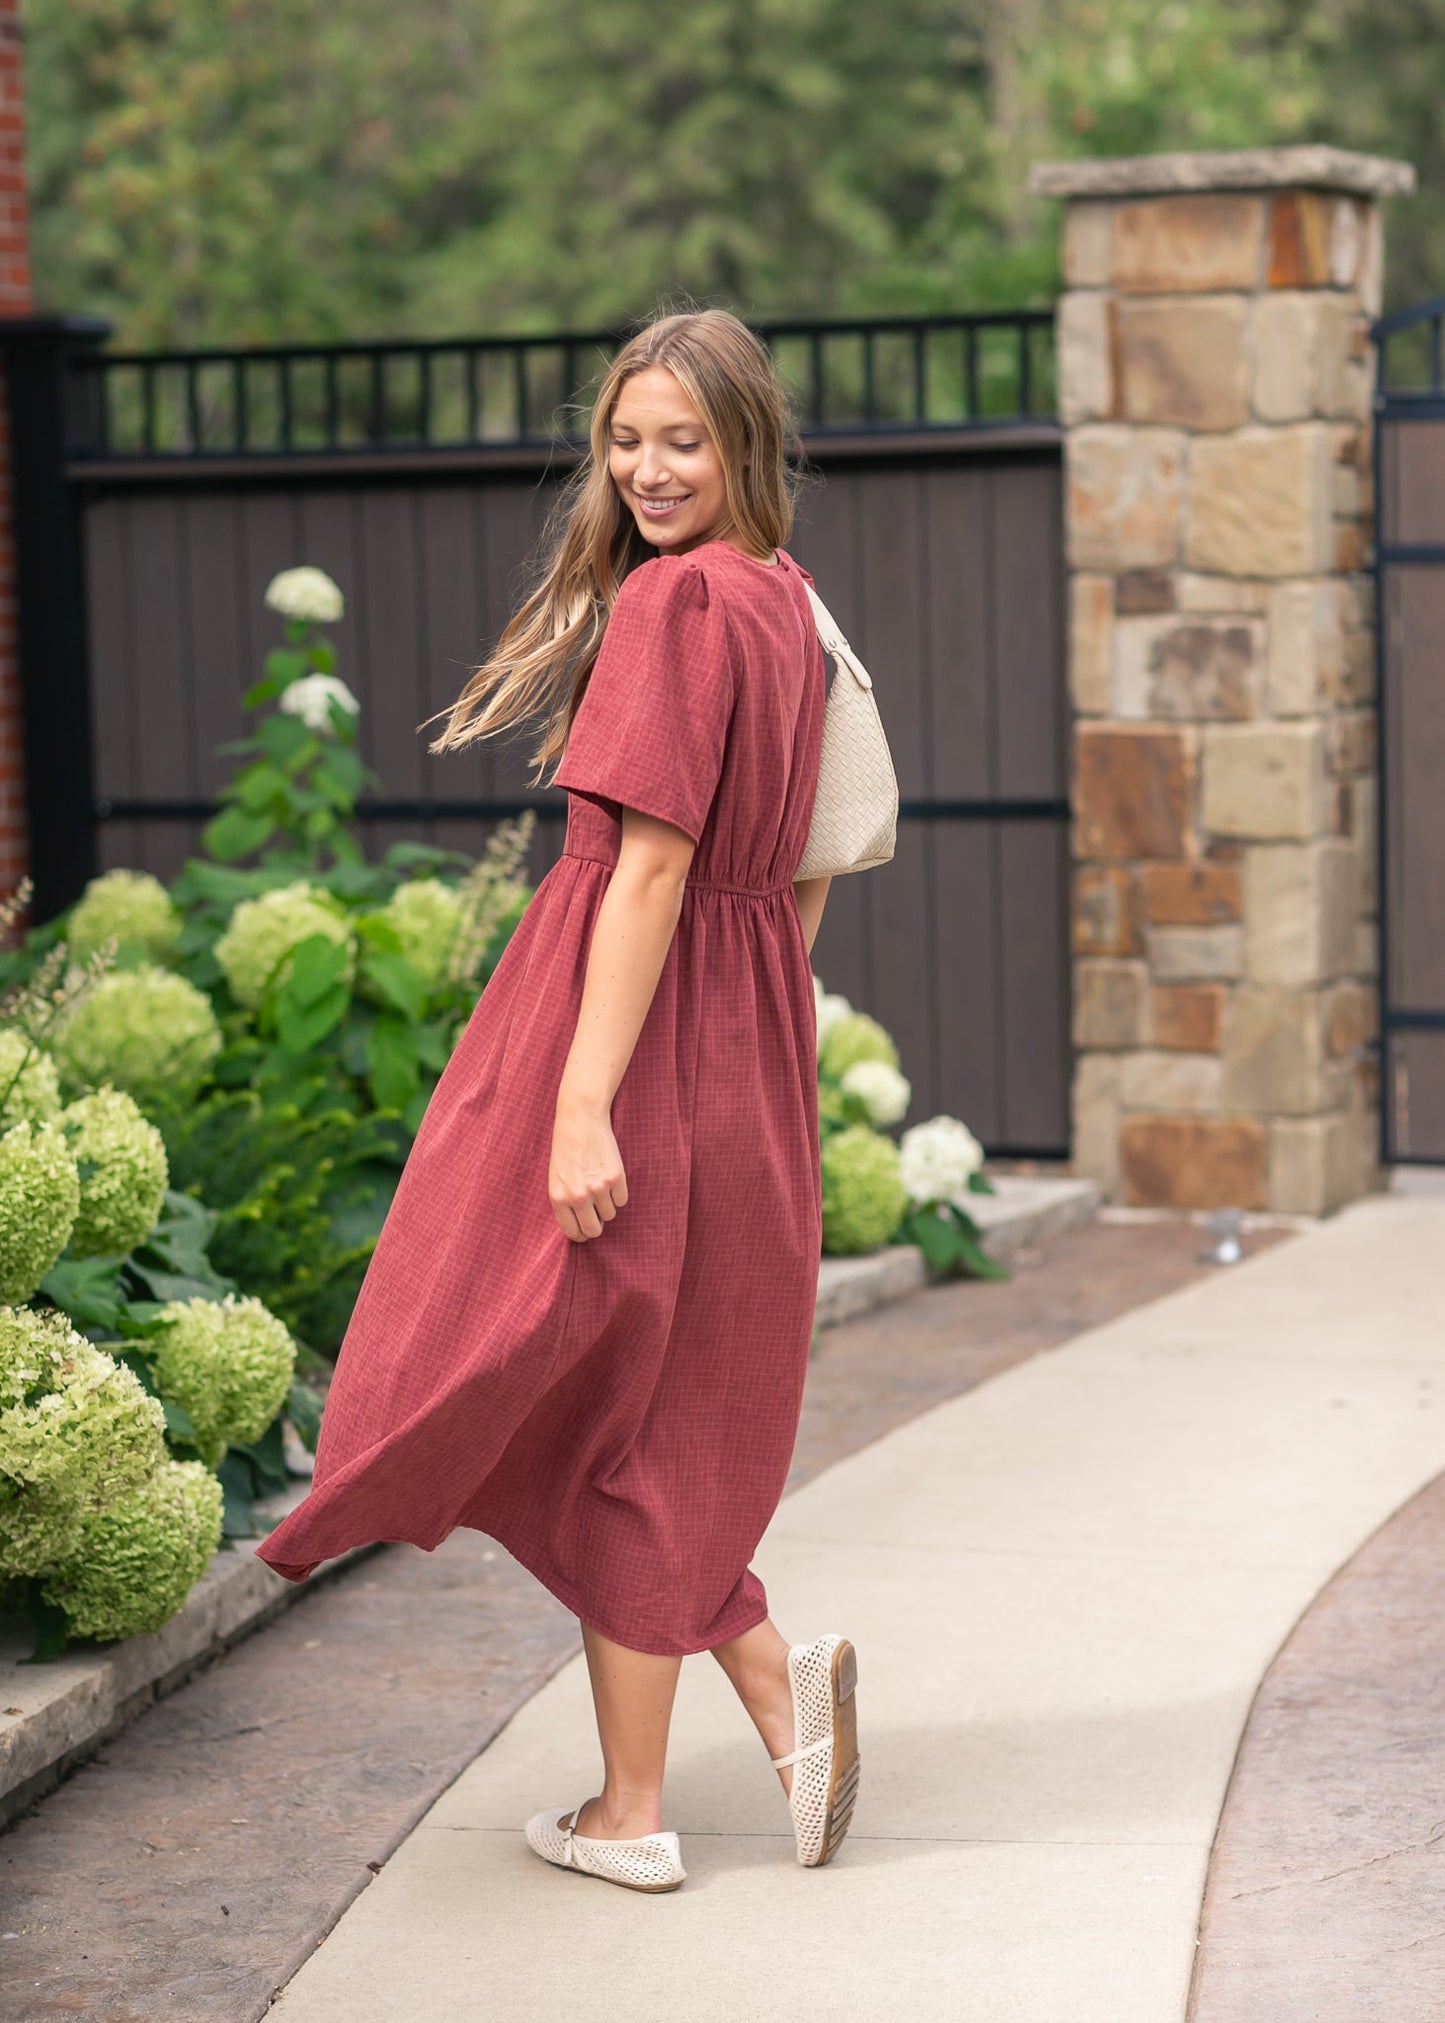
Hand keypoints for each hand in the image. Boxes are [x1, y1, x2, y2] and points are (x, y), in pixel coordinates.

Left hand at [549, 1098, 628, 1241]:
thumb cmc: (566, 1149)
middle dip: (596, 1225)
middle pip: (594, 1230)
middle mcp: (578, 1197)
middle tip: (596, 1213)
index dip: (581, 1234)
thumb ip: (566, 1203)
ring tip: (599, 1183)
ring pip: (610, 1214)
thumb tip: (581, 1227)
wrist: (580, 1120)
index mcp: (559, 1198)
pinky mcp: (616, 1178)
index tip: (585, 1229)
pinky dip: (618, 1193)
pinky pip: (622, 1200)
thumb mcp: (556, 1178)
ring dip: (607, 1204)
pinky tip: (609, 1176)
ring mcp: (598, 1188)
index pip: (573, 1232)